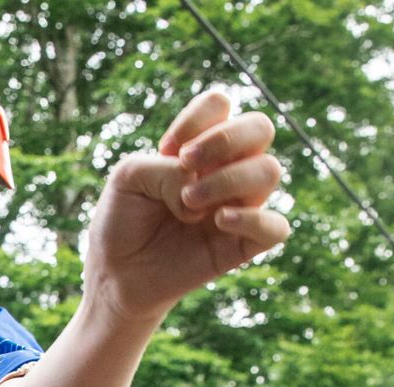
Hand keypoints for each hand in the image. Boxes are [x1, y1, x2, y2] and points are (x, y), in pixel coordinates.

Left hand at [83, 90, 290, 321]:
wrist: (116, 274)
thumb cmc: (122, 221)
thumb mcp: (127, 179)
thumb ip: (163, 167)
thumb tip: (199, 183)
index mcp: (199, 147)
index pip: (221, 105)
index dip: (197, 119)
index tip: (167, 149)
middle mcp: (227, 169)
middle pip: (260, 127)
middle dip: (224, 139)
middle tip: (186, 163)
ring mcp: (240, 205)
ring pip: (268, 171)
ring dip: (226, 180)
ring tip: (188, 204)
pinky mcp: (245, 244)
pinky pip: (277, 227)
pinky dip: (251, 219)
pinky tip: (218, 221)